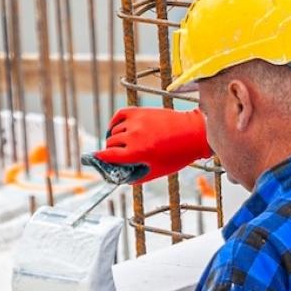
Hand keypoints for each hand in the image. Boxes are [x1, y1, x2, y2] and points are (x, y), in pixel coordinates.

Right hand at [92, 108, 211, 185]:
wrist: (193, 133)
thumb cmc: (177, 155)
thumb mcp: (157, 171)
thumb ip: (137, 176)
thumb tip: (122, 178)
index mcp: (136, 152)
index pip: (109, 155)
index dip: (100, 158)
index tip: (96, 159)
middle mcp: (133, 136)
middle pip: (110, 143)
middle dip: (110, 149)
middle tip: (115, 153)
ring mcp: (136, 122)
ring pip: (114, 130)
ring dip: (114, 137)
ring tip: (121, 142)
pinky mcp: (140, 111)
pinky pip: (119, 115)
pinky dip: (115, 121)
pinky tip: (116, 127)